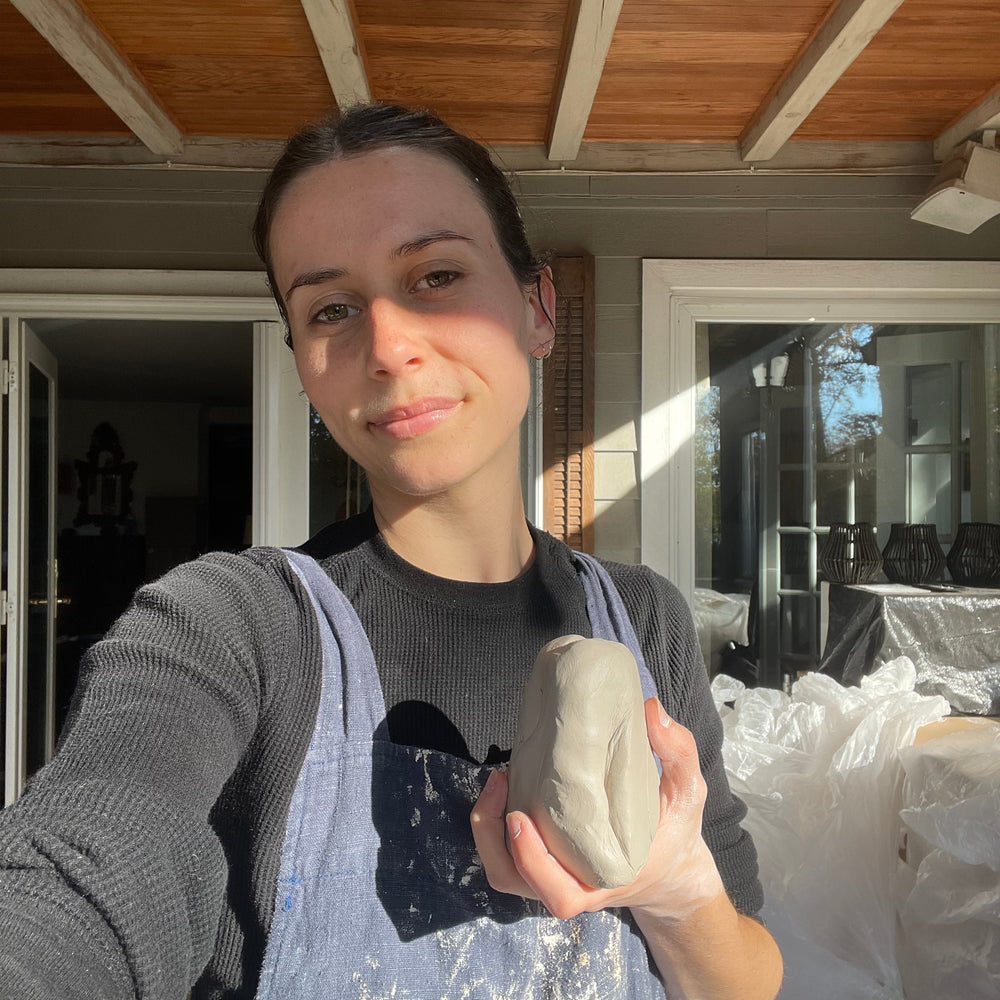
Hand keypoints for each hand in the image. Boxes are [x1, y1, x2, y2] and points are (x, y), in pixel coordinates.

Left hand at [470, 699, 725, 921]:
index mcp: (605, 879)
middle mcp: (574, 886)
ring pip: (506, 874)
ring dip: (488, 834)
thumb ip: (678, 752)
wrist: (671, 867)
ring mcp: (556, 877)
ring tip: (495, 782)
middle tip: (499, 783)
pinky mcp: (545, 862)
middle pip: (517, 883)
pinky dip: (494, 829)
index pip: (561, 894)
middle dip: (495, 840)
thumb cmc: (674, 830)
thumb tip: (650, 709)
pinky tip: (505, 785)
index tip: (521, 817)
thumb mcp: (688, 792)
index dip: (532, 862)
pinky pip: (508, 859)